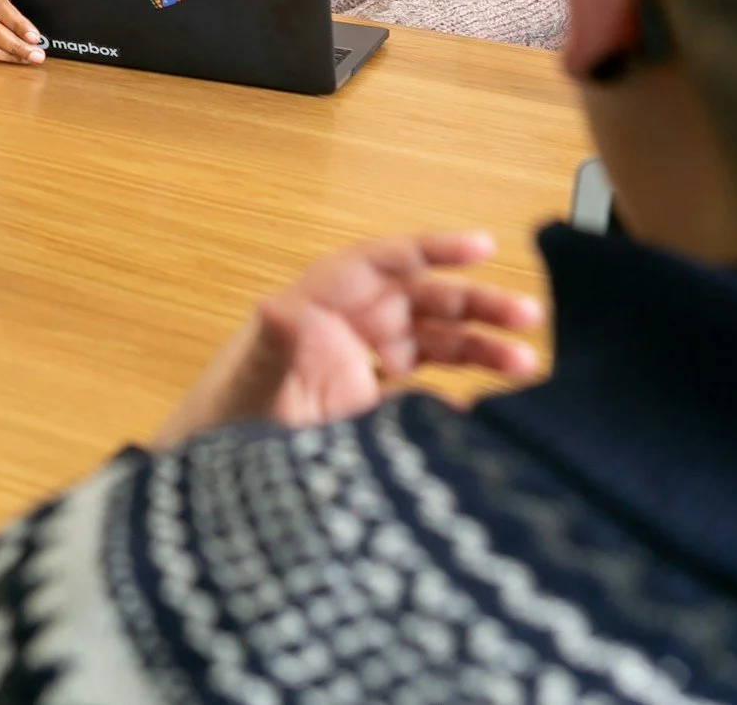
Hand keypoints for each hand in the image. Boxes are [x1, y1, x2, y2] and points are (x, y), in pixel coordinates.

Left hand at [151, 232, 541, 447]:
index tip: (481, 246)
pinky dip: (457, 399)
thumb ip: (272, 348)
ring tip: (527, 367)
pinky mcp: (366, 412)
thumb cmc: (220, 427)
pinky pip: (422, 393)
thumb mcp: (249, 385)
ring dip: (478, 350)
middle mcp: (341, 331)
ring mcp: (357, 370)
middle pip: (419, 301)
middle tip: (527, 315)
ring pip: (431, 344)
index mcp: (316, 308)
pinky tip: (489, 415)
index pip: (380, 263)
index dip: (430, 249)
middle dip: (473, 303)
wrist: (209, 490)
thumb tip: (279, 307)